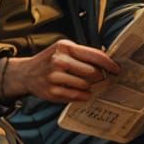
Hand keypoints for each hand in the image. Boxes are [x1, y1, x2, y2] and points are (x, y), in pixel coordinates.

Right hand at [0, 39, 119, 102]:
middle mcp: (59, 61)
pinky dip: (83, 96)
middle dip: (98, 76)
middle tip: (99, 78)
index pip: (94, 55)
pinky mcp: (52, 92)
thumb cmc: (49, 60)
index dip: (109, 63)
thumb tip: (106, 59)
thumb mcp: (63, 49)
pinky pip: (76, 96)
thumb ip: (83, 53)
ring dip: (90, 87)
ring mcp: (55, 77)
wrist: (26, 73)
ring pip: (85, 85)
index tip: (117, 69)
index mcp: (65, 47)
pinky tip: (83, 93)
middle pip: (92, 72)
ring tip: (86, 85)